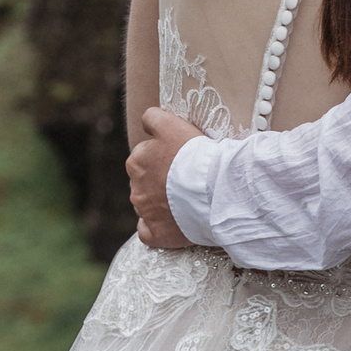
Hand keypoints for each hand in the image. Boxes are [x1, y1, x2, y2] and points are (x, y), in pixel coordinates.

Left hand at [127, 106, 204, 249]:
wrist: (214, 188)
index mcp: (136, 161)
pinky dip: (155, 228)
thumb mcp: (171, 123)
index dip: (164, 155)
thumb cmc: (195, 154)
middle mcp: (136, 187)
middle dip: (160, 179)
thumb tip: (146, 123)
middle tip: (185, 178)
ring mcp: (145, 212)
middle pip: (145, 181)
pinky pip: (148, 232)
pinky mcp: (156, 232)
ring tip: (187, 199)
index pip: (144, 155)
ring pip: (148, 205)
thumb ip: (152, 119)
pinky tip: (169, 223)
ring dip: (161, 202)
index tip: (180, 158)